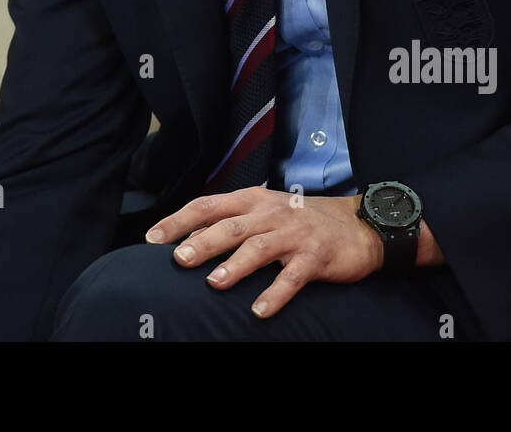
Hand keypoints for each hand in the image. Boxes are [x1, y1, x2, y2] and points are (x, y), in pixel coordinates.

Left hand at [145, 187, 382, 318]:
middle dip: (202, 242)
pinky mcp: (315, 257)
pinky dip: (276, 294)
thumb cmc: (301, 219)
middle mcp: (270, 213)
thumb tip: (189, 238)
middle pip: (230, 226)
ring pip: (259, 248)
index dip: (180, 220)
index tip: (153, 237)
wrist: (357, 224)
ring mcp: (293, 235)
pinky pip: (292, 277)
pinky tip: (260, 311)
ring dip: (235, 265)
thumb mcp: (265, 211)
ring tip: (214, 283)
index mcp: (252, 200)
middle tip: (178, 259)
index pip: (208, 205)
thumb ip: (232, 221)